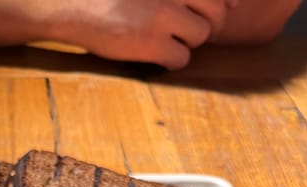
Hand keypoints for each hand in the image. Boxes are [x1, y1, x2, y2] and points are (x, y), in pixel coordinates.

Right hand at [53, 0, 238, 68]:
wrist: (75, 7)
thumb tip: (225, 2)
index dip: (226, 0)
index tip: (231, 5)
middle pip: (216, 10)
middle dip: (210, 22)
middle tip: (193, 30)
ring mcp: (163, 15)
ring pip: (201, 35)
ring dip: (189, 42)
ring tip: (169, 40)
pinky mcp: (152, 42)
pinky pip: (182, 58)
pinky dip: (173, 60)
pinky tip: (157, 55)